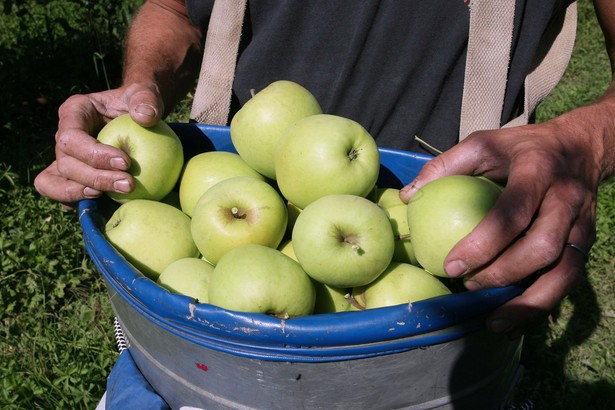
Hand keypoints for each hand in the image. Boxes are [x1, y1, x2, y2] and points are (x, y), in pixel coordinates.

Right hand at [34, 83, 163, 208]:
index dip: (93, 154)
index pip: (72, 137)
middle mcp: (64, 137)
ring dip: (82, 193)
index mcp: (74, 112)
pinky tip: (105, 205)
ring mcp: (65, 158)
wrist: (139, 119)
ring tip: (114, 196)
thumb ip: (146, 99)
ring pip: (56, 182)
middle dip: (96, 178)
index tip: (125, 162)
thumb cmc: (139, 104)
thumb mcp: (145, 95)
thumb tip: (145, 117)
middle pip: (66, 163)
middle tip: (129, 184)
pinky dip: (77, 202)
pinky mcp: (73, 176)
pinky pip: (61, 194)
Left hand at [400, 118, 599, 337]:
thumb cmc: (518, 150)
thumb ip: (445, 165)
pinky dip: (541, 305)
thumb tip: (408, 196)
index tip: (451, 267)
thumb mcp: (482, 143)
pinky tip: (514, 321)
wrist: (578, 148)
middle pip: (542, 246)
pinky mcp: (585, 243)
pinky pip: (567, 280)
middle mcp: (565, 199)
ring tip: (493, 322)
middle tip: (468, 286)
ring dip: (528, 303)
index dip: (482, 244)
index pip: (511, 213)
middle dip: (502, 273)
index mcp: (537, 171)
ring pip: (563, 272)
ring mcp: (581, 224)